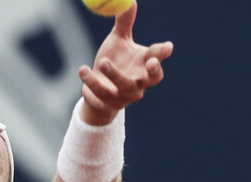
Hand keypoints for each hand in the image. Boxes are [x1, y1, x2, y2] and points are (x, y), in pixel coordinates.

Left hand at [79, 1, 173, 124]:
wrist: (97, 87)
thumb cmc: (113, 60)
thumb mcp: (118, 40)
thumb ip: (124, 24)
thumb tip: (130, 1)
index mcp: (145, 64)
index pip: (158, 58)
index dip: (163, 53)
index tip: (168, 47)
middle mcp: (140, 81)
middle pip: (152, 79)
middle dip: (154, 71)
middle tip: (151, 61)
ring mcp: (126, 95)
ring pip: (125, 87)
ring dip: (115, 74)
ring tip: (102, 61)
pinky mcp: (109, 103)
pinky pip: (102, 94)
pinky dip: (92, 82)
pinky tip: (83, 69)